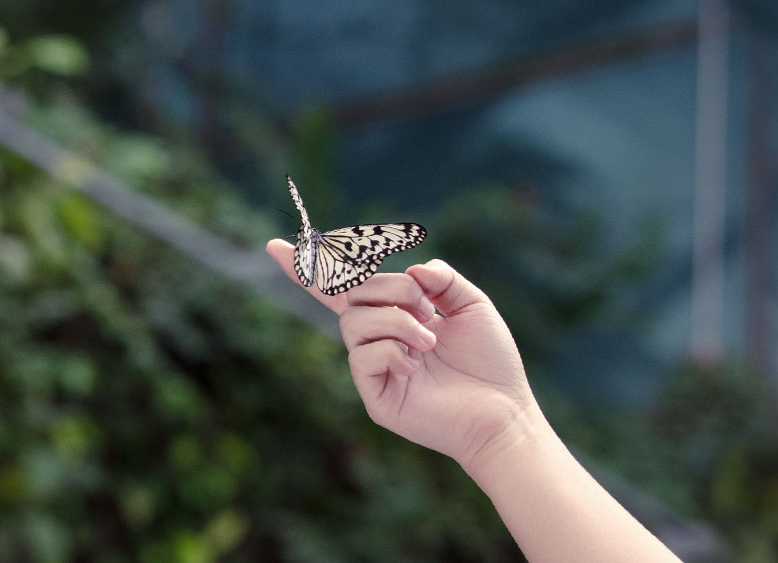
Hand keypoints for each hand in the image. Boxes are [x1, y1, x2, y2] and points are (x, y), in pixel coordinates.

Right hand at [266, 240, 536, 465]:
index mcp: (395, 316)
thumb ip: (441, 277)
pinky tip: (416, 366)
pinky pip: (361, 358)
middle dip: (391, 290)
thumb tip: (411, 270)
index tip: (274, 246)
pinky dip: (391, 352)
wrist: (502, 411)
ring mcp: (373, 369)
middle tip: (427, 309)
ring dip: (395, 322)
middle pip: (352, 296)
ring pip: (353, 324)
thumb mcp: (472, 304)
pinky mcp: (373, 396)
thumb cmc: (490, 361)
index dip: (310, 268)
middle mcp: (377, 340)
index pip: (344, 289)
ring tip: (428, 342)